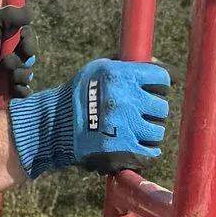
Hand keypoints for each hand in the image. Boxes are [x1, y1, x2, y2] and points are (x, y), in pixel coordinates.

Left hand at [0, 10, 35, 109]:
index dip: (29, 42)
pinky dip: (21, 90)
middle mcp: (12, 56)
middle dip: (21, 61)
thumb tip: (30, 13)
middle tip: (6, 62)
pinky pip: (25, 92)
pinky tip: (12, 88)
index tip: (24, 45)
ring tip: (6, 76)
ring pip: (28, 75)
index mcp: (9, 40)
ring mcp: (11, 74)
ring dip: (19, 75)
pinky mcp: (9, 91)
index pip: (29, 39)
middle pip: (30, 58)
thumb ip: (10, 15)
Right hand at [9, 58, 171, 177]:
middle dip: (151, 111)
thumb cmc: (78, 94)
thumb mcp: (98, 69)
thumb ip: (126, 64)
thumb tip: (154, 62)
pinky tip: (135, 147)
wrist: (53, 126)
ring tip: (133, 131)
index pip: (163, 78)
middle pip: (161, 107)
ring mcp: (124, 127)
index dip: (160, 85)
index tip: (155, 90)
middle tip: (138, 113)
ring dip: (148, 132)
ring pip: (157, 131)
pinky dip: (145, 153)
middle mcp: (125, 99)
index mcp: (121, 76)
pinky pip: (150, 154)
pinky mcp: (122, 151)